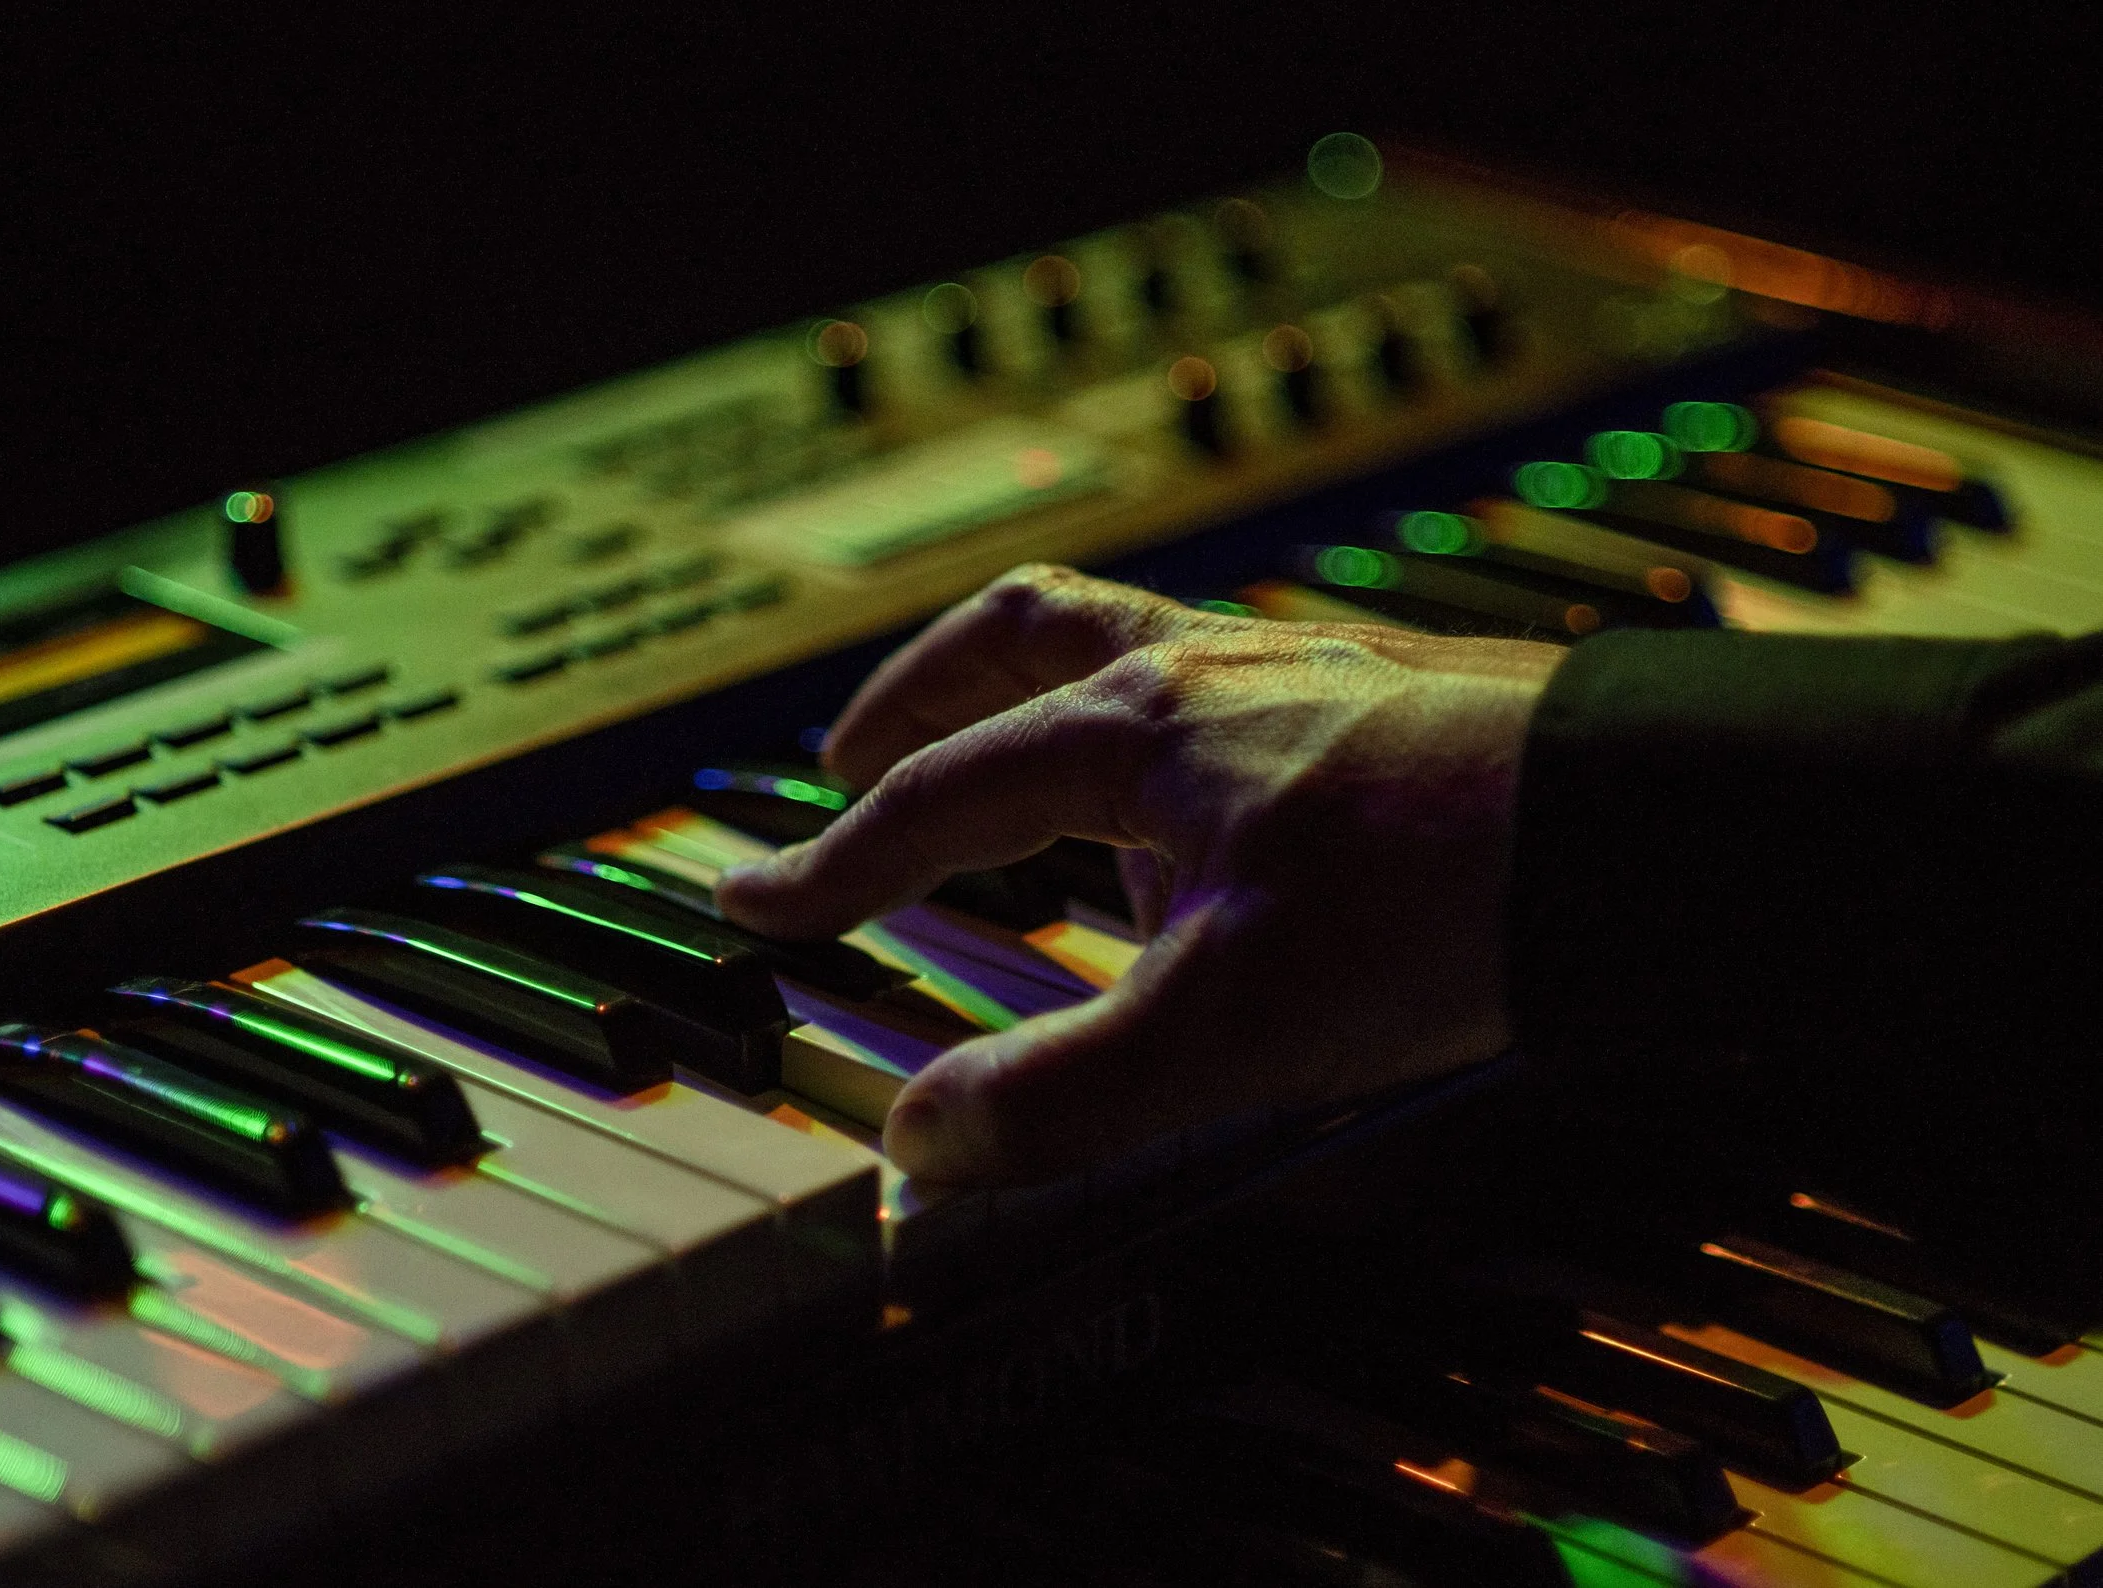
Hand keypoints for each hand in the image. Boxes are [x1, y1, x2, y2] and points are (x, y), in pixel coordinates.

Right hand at [714, 564, 1565, 1184]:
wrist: (1648, 826)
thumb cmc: (1445, 902)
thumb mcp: (1227, 1031)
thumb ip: (1058, 1096)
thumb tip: (921, 1144)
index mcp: (1137, 728)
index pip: (936, 797)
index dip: (830, 863)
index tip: (753, 900)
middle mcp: (1206, 670)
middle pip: (1013, 639)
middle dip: (913, 704)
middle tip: (848, 766)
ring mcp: (1296, 668)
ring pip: (1120, 642)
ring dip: (1031, 700)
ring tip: (1011, 789)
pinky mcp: (1375, 693)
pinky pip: (1216, 682)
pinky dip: (1148, 731)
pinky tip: (1191, 817)